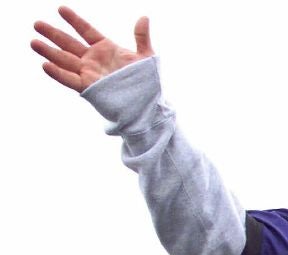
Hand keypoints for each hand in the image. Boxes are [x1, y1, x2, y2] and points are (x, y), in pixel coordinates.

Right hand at [32, 6, 152, 92]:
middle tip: (37, 24)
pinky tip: (45, 65)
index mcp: (106, 49)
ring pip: (65, 60)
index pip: (86, 30)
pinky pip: (70, 80)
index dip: (74, 20)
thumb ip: (141, 37)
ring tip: (33, 42)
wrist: (147, 106)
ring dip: (49, 52)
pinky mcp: (89, 88)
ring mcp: (89, 73)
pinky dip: (58, 73)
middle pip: (69, 44)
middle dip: (53, 34)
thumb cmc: (147, 82)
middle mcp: (93, 60)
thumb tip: (144, 17)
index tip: (61, 9)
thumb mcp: (146, 57)